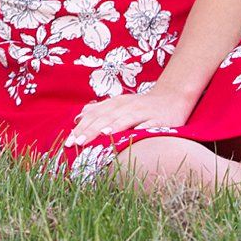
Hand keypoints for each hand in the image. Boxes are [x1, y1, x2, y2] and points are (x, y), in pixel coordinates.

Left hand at [64, 90, 191, 148]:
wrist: (172, 97)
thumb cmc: (141, 106)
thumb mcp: (118, 106)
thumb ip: (99, 111)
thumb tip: (78, 119)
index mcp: (116, 103)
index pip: (95, 116)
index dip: (82, 128)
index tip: (69, 141)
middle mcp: (128, 106)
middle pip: (107, 117)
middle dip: (92, 130)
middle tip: (78, 143)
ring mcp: (145, 112)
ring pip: (127, 118)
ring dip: (115, 126)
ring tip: (103, 135)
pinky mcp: (161, 119)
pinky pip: (151, 124)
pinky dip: (144, 129)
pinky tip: (136, 134)